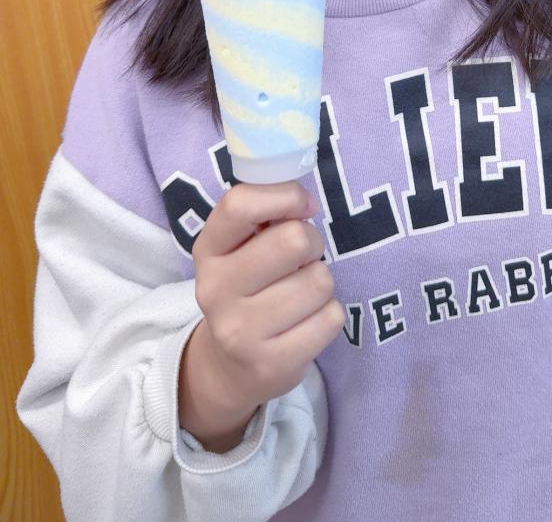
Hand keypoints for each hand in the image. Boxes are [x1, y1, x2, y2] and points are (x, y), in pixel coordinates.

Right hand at [186, 181, 345, 421]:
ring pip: (319, 281)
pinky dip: (328, 315)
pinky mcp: (273, 364)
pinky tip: (305, 322)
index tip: (303, 206)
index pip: (239, 205)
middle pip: (293, 241)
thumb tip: (306, 201)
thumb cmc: (248, 287)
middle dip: (312, 242)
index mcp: (208, 250)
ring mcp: (241, 332)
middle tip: (302, 258)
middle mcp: (216, 290)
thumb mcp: (239, 247)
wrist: (230, 367)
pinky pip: (332, 318)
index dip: (284, 196)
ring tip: (300, 293)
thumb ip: (264, 213)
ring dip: (321, 282)